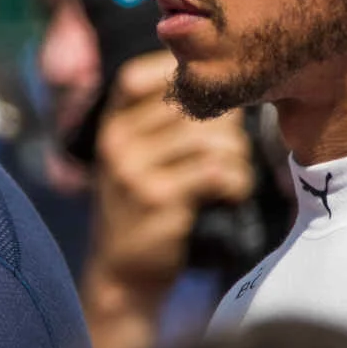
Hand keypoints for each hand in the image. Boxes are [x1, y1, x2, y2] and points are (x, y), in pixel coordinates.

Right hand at [93, 51, 255, 282]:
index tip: (210, 97)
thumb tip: (220, 81)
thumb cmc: (144, 205)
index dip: (177, 76)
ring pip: (207, 139)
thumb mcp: (135, 158)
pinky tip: (233, 193)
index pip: (136, 77)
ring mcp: (133, 171)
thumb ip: (159, 122)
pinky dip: (236, 181)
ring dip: (237, 156)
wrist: (124, 271)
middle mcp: (116, 142)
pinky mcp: (158, 200)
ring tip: (236, 172)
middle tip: (235, 149)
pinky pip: (215, 172)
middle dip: (226, 124)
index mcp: (110, 126)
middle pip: (188, 106)